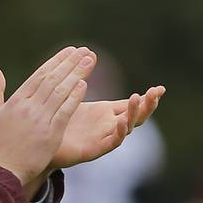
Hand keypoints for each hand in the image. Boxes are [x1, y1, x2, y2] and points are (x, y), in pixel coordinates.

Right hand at [0, 46, 96, 184]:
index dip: (56, 61)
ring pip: (61, 92)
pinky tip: (84, 84)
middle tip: (84, 51)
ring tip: (89, 61)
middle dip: (70, 63)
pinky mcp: (51, 134)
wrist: (2, 170)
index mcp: (16, 101)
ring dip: (77, 74)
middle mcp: (28, 107)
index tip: (69, 51)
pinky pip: (65, 111)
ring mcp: (40, 120)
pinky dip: (74, 97)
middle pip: (53, 79)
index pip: (39, 75)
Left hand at [50, 85, 164, 168]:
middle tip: (156, 92)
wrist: (41, 141)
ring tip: (136, 98)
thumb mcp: (73, 94)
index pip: (133, 104)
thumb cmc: (58, 118)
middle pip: (137, 116)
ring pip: (127, 128)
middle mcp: (109, 125)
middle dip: (148, 104)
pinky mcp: (94, 150)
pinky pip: (112, 142)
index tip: (161, 88)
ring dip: (134, 114)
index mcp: (107, 112)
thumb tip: (89, 52)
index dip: (148, 98)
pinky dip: (119, 132)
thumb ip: (82, 77)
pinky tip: (121, 121)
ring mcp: (103, 138)